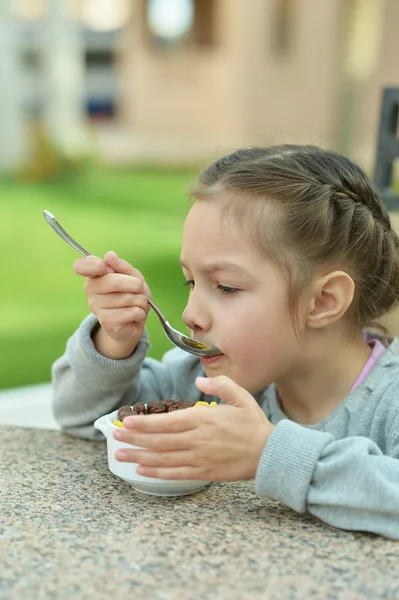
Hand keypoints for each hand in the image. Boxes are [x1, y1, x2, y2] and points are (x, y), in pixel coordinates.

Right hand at [74, 251, 150, 356]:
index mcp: (94, 275)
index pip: (81, 266)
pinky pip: (133, 311)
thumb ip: (122, 266)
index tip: (106, 268)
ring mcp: (96, 307)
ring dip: (140, 301)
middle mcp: (90, 290)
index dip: (94, 265)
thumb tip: (109, 255)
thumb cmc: (131, 295)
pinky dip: (141, 313)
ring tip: (136, 304)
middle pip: (113, 282)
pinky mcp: (106, 322)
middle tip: (139, 289)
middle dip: (135, 285)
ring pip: (128, 298)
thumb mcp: (132, 277)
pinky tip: (134, 316)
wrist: (132, 323)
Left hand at [112, 375, 273, 480]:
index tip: (127, 422)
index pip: (167, 422)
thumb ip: (219, 384)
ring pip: (162, 458)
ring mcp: (199, 457)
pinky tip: (142, 470)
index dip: (145, 423)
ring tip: (120, 455)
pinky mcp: (203, 471)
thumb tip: (199, 380)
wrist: (269, 452)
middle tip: (114, 437)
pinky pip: (175, 473)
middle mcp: (197, 439)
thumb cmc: (253, 423)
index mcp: (203, 419)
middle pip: (159, 440)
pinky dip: (156, 473)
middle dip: (135, 439)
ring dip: (139, 456)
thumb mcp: (240, 395)